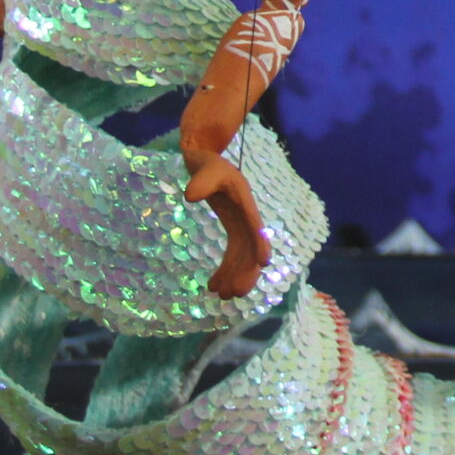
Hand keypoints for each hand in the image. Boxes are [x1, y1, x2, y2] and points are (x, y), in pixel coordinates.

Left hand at [182, 151, 271, 298]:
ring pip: (243, 255)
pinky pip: (232, 252)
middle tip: (235, 294)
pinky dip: (226, 268)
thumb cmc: (207, 162)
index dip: (260, 243)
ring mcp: (239, 222)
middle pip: (251, 247)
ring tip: (222, 296)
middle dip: (246, 270)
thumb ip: (201, 180)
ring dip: (236, 275)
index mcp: (244, 201)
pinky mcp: (231, 227)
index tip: (264, 262)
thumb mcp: (205, 168)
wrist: (206, 157)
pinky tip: (212, 285)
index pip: (254, 225)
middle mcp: (245, 215)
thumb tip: (190, 196)